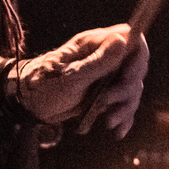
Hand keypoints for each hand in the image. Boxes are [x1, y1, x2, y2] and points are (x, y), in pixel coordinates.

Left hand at [10, 24, 148, 135]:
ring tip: (108, 121)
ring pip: (132, 88)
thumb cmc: (44, 86)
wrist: (31, 105)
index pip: (131, 37)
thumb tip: (123, 40)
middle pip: (136, 67)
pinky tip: (117, 130)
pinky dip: (124, 117)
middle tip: (109, 101)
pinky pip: (124, 104)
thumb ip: (99, 61)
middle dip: (128, 88)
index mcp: (96, 44)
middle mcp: (105, 57)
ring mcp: (107, 76)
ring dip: (125, 106)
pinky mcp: (106, 95)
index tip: (129, 76)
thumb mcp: (72, 77)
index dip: (138, 55)